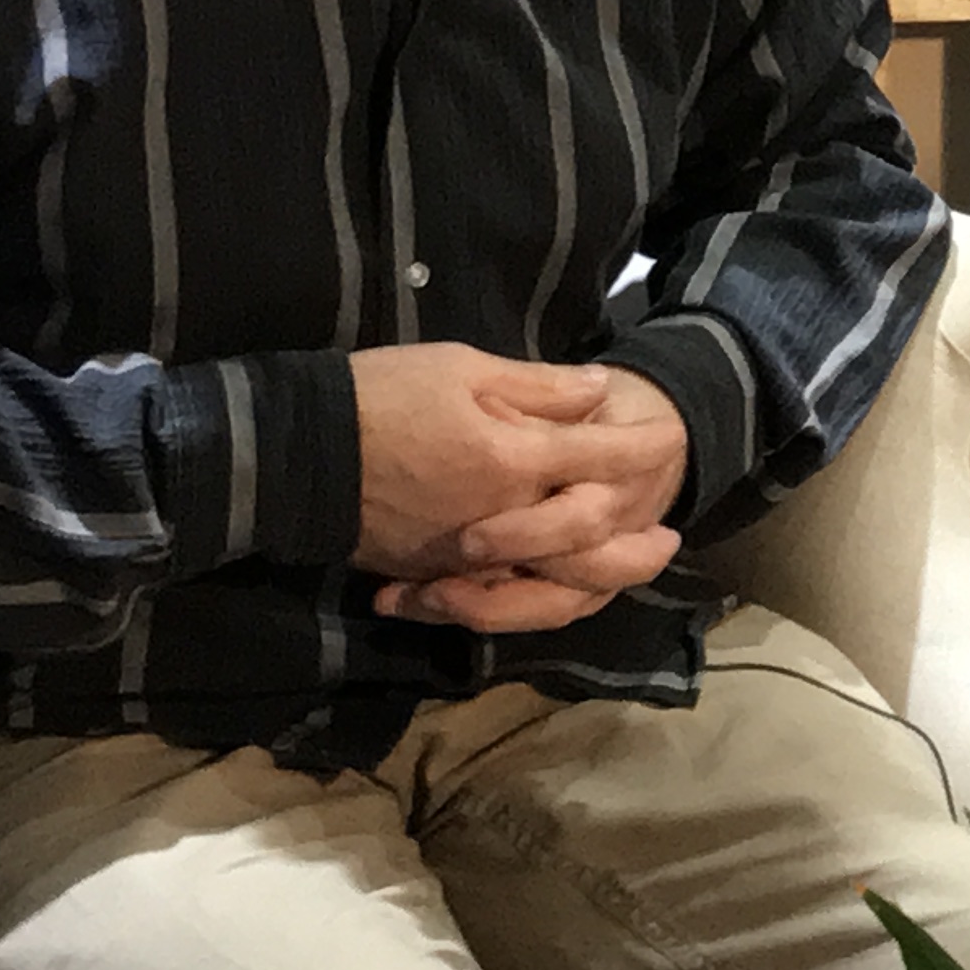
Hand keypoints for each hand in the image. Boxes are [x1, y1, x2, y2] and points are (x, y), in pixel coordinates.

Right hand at [351, 346, 686, 632]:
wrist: (296, 452)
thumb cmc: (382, 394)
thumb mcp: (462, 367)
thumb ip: (538, 387)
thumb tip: (600, 390)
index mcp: (512, 461)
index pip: (600, 457)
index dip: (643, 447)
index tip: (673, 437)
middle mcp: (500, 520)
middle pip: (589, 545)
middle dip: (637, 544)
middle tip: (671, 538)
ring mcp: (467, 557)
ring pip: (549, 589)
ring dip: (597, 584)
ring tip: (624, 574)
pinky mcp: (435, 576)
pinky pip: (499, 602)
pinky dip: (533, 601)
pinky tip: (557, 588)